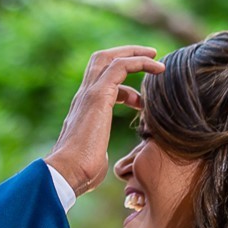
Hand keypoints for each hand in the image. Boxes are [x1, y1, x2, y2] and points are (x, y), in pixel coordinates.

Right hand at [45, 46, 164, 195]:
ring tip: (158, 60)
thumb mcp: (94, 156)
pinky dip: (140, 62)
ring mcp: (89, 94)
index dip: (123, 84)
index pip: (101, 83)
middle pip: (101, 60)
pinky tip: (159, 69)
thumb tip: (100, 157)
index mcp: (83, 110)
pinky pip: (121, 67)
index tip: (142, 96)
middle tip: (150, 58)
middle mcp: (84, 97)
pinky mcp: (98, 95)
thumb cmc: (81, 172)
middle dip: (126, 55)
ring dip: (135, 54)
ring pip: (110, 58)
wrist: (68, 173)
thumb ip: (98, 150)